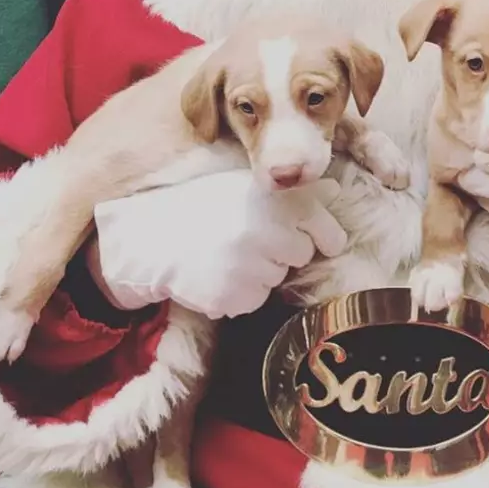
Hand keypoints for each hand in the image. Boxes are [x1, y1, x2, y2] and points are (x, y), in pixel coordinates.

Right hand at [90, 170, 345, 318]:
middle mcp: (265, 231)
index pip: (324, 230)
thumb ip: (294, 194)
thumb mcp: (247, 187)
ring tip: (229, 254)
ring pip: (276, 279)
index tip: (319, 239)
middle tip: (251, 239)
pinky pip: (253, 300)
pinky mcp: (231, 297)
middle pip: (301, 256)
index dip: (324, 236)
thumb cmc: (205, 207)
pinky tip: (218, 273)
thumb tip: (337, 191)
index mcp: (274, 201)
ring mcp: (248, 267)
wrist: (151, 236)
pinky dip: (241, 292)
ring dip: (260, 271)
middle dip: (283, 251)